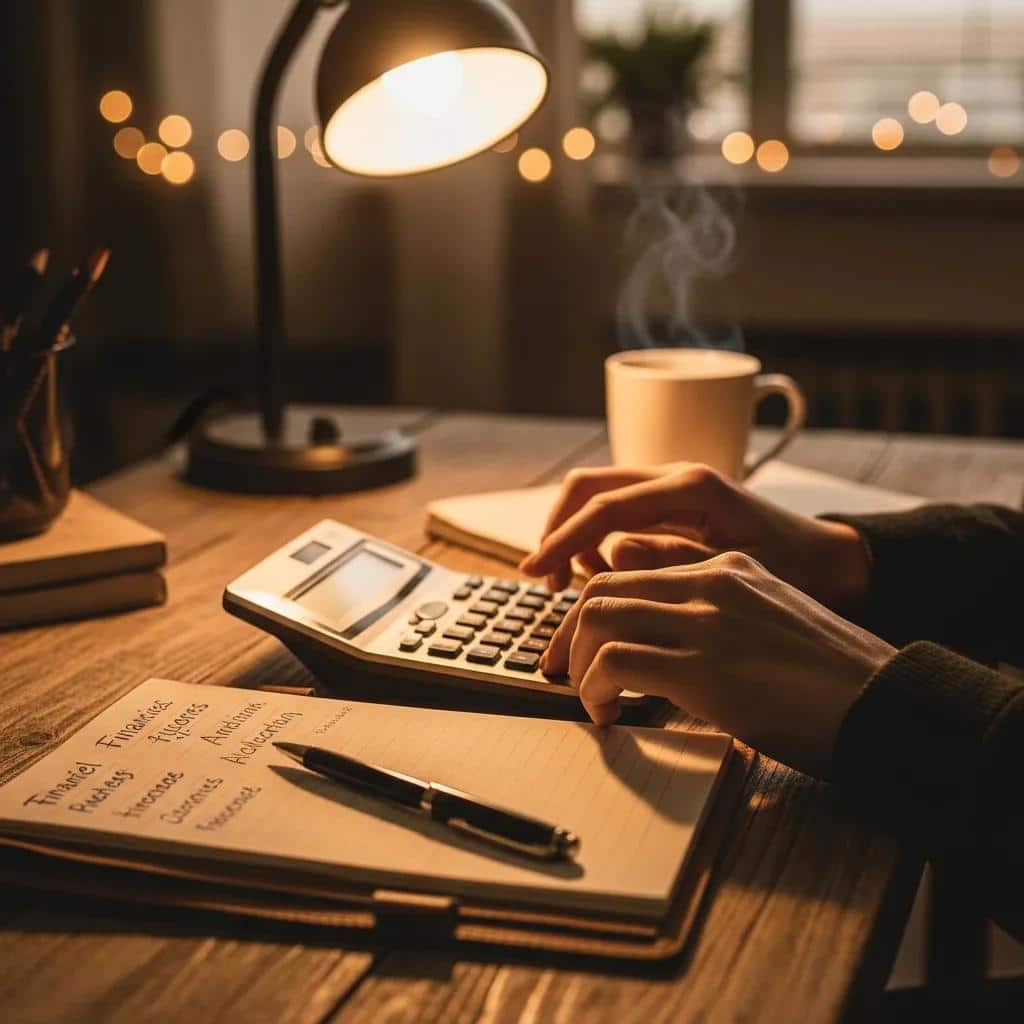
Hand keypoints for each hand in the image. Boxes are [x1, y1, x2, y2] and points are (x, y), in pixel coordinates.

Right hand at [519, 464, 870, 611]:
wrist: (831, 564)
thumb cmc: (793, 572)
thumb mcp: (733, 573)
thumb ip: (670, 562)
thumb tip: (611, 554)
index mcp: (690, 487)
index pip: (603, 506)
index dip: (562, 540)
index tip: (534, 573)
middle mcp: (675, 475)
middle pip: (588, 486)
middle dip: (558, 529)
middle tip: (546, 579)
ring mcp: (672, 487)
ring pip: (598, 496)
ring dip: (573, 534)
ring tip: (573, 583)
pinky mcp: (672, 505)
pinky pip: (617, 512)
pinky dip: (596, 538)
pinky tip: (603, 573)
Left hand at [541, 552, 894, 778]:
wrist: (886, 704)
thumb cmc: (831, 680)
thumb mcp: (768, 625)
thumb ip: (713, 616)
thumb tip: (652, 640)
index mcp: (727, 568)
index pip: (629, 570)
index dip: (591, 611)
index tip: (578, 645)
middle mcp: (712, 583)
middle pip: (602, 590)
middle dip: (567, 634)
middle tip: (558, 671)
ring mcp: (707, 621)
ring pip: (598, 619)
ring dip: (577, 664)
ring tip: (587, 698)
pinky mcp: (705, 666)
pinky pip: (615, 664)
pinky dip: (595, 691)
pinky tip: (607, 716)